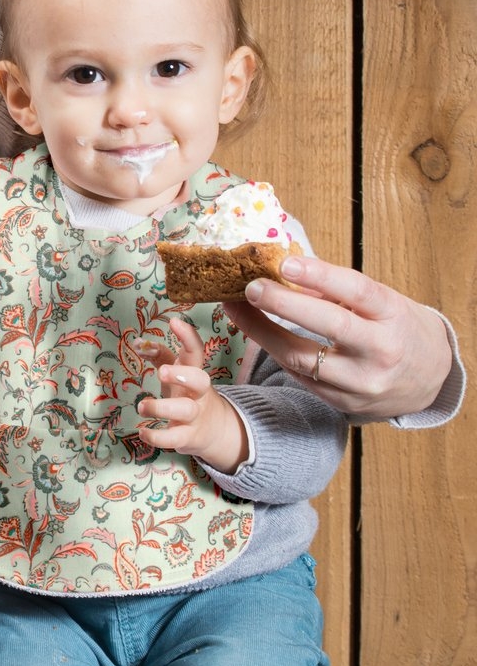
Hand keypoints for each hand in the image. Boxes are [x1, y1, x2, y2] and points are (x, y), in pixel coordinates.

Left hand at [136, 317, 247, 474]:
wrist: (215, 430)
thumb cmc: (188, 393)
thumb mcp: (178, 372)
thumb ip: (160, 355)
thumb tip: (137, 342)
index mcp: (194, 372)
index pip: (196, 352)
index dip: (187, 336)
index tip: (174, 322)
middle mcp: (197, 393)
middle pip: (200, 381)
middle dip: (182, 375)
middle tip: (162, 371)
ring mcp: (194, 416)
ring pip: (185, 410)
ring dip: (161, 408)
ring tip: (141, 406)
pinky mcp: (188, 437)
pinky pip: (175, 438)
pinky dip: (158, 438)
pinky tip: (143, 433)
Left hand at [224, 254, 452, 419]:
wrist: (430, 380)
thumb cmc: (398, 328)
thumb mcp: (383, 302)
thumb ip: (339, 290)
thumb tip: (286, 271)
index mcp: (394, 316)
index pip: (357, 291)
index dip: (321, 276)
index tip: (286, 263)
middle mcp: (380, 351)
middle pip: (329, 326)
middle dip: (283, 305)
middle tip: (250, 287)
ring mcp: (361, 382)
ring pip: (302, 358)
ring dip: (262, 331)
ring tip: (236, 307)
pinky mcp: (342, 402)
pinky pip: (299, 376)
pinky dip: (275, 351)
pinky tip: (257, 332)